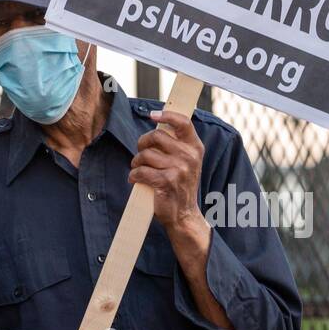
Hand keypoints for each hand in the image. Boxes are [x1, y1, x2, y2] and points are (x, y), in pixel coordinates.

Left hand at [130, 110, 204, 237]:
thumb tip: (157, 125)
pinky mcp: (166, 182)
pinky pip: (140, 171)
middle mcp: (189, 156)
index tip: (153, 115)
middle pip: (156, 136)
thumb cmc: (180, 186)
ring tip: (139, 169)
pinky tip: (136, 179)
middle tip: (140, 154)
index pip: (183, 123)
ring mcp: (179, 169)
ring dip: (136, 162)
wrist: (183, 214)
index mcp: (195, 148)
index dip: (167, 115)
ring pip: (145, 155)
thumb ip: (176, 145)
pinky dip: (134, 175)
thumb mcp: (186, 162)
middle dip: (142, 144)